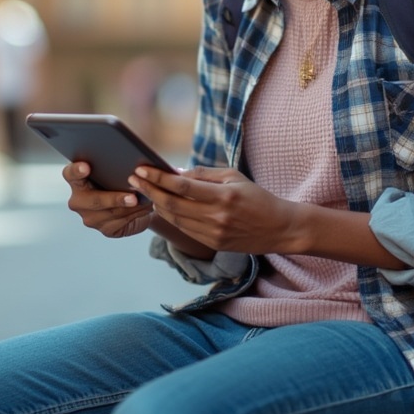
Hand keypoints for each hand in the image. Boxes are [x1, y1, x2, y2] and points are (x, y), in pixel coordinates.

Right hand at [62, 161, 153, 237]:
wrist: (133, 203)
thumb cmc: (120, 180)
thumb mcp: (115, 171)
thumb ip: (115, 166)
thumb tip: (132, 166)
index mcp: (77, 181)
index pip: (70, 174)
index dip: (76, 171)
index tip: (86, 167)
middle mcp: (79, 201)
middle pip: (94, 200)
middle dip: (115, 199)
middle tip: (132, 197)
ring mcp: (90, 217)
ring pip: (111, 213)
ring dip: (132, 207)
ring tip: (147, 199)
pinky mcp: (105, 229)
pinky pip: (121, 222)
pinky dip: (136, 214)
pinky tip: (146, 207)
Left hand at [128, 165, 301, 254]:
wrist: (279, 228)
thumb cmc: (256, 197)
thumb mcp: (233, 177)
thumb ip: (203, 174)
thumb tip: (175, 172)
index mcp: (223, 196)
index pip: (181, 186)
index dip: (158, 178)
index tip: (141, 170)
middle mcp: (216, 217)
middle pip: (172, 204)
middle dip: (149, 190)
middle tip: (134, 179)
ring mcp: (213, 233)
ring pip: (174, 218)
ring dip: (156, 204)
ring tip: (145, 191)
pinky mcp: (212, 244)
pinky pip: (184, 229)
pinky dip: (170, 217)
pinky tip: (162, 206)